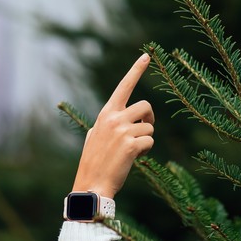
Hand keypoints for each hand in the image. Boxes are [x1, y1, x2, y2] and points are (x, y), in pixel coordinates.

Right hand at [72, 53, 154, 199]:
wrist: (91, 185)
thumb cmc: (94, 162)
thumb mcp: (94, 136)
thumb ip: (108, 123)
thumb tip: (121, 117)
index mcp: (105, 114)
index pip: (123, 86)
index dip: (136, 70)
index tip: (146, 56)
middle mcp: (114, 118)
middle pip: (145, 106)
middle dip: (149, 118)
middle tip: (143, 130)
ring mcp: (122, 131)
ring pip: (149, 126)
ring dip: (146, 138)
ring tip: (132, 151)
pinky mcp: (131, 145)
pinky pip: (150, 141)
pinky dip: (146, 151)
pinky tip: (133, 159)